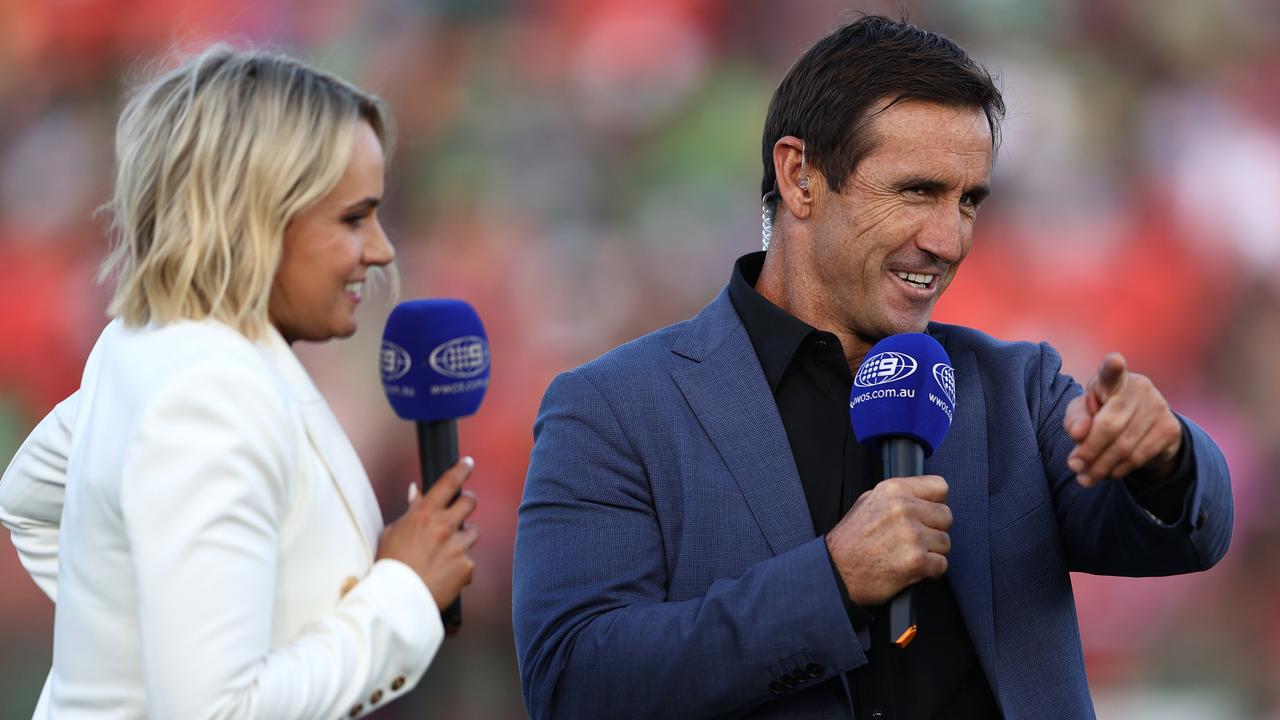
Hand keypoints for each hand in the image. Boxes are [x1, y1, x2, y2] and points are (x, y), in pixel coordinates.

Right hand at [377, 457, 479, 608]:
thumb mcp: (393, 533)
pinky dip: (459, 566)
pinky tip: (444, 575)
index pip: (448, 482)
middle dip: (468, 502)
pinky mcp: (466, 566)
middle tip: (463, 506)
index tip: (468, 463)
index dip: (461, 469)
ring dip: (463, 538)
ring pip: (473, 532)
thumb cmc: (390, 566)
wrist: (396, 600)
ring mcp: (458, 546)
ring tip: (445, 552)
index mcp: (424, 514)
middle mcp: (444, 526)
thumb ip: (410, 511)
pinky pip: (468, 561)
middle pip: (470, 502)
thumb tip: (417, 491)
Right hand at [825, 475, 951, 606]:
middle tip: (916, 539)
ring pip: (945, 542)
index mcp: (893, 490)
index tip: (928, 513)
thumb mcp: (867, 501)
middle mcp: (904, 509)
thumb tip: (922, 497)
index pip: (939, 486)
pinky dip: (930, 570)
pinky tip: (911, 568)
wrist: (836, 571)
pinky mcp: (916, 561)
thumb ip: (897, 496)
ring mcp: (911, 535)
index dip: (936, 502)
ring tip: (909, 554)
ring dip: (932, 552)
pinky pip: (941, 565)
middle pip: (946, 516)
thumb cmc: (850, 540)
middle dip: (934, 529)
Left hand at [1063, 353, 1181, 486]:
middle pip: (1110, 424)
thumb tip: (1079, 434)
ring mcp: (1158, 406)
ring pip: (1125, 445)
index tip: (1115, 360)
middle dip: (1089, 450)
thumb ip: (1075, 420)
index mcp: (1112, 379)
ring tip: (1085, 478)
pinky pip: (1140, 456)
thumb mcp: (1082, 413)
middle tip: (1074, 467)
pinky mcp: (1170, 428)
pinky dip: (1119, 469)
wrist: (1143, 423)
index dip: (1113, 367)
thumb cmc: (1102, 412)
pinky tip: (1108, 473)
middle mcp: (1139, 387)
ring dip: (1101, 466)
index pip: (1111, 372)